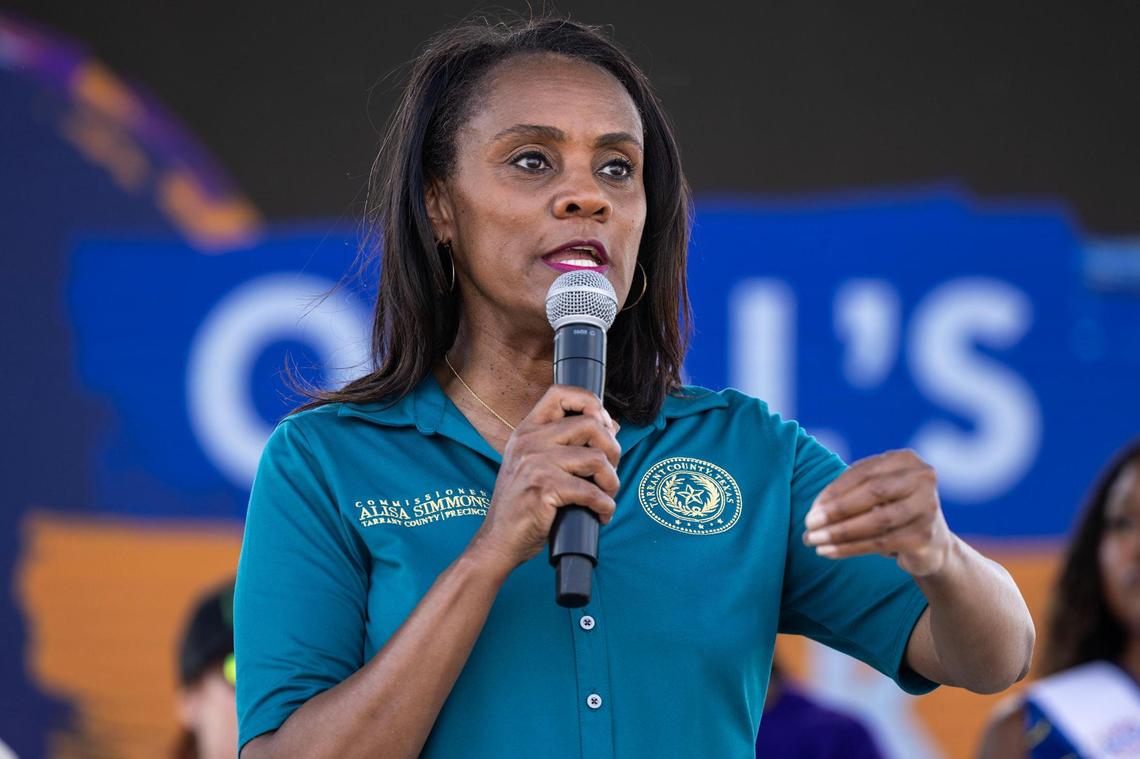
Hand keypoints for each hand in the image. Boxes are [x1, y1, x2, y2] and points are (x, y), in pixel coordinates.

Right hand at [468, 385, 620, 573]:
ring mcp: (535, 464)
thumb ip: (566, 444)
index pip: (560, 393)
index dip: (589, 402)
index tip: (602, 425)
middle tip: (609, 472)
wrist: (498, 539)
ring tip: (606, 495)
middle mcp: (530, 441)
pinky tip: (601, 514)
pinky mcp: (543, 489)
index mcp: (527, 431)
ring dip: (611, 481)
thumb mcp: (536, 464)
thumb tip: (610, 427)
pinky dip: (604, 505)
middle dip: (612, 449)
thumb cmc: (523, 504)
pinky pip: (590, 491)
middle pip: (590, 424)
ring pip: (596, 458)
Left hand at [802, 449, 952, 576]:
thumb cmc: (892, 509)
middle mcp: (922, 479)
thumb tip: (814, 511)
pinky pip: (880, 543)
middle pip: (872, 493)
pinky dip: (850, 548)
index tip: (811, 509)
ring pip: (876, 521)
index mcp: (905, 460)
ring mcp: (927, 507)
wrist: (932, 543)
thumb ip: (848, 492)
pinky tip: (829, 551)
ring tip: (814, 541)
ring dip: (839, 532)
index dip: (834, 490)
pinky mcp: (925, 536)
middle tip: (808, 524)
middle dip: (836, 510)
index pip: (863, 472)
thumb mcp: (875, 492)